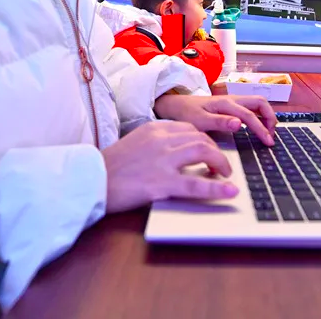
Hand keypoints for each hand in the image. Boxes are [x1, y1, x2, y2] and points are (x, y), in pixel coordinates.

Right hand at [102, 121, 238, 213]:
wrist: (91, 180)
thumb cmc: (109, 166)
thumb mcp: (134, 143)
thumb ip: (155, 143)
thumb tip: (175, 154)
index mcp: (154, 128)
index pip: (189, 128)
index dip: (204, 140)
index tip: (209, 150)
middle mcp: (162, 140)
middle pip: (200, 139)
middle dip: (216, 152)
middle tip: (221, 165)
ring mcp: (163, 160)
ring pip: (204, 153)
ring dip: (221, 164)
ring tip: (226, 175)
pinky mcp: (162, 183)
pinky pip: (197, 184)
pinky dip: (217, 188)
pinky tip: (229, 192)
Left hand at [153, 94, 276, 145]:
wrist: (174, 105)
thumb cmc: (186, 113)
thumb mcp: (199, 121)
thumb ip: (219, 122)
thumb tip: (239, 124)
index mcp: (226, 104)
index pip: (250, 115)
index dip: (261, 129)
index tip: (269, 143)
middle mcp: (232, 99)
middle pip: (260, 102)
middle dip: (270, 117)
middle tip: (271, 136)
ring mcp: (232, 101)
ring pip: (256, 104)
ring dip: (265, 116)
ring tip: (267, 133)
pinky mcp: (230, 105)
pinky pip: (250, 107)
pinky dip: (258, 116)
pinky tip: (256, 128)